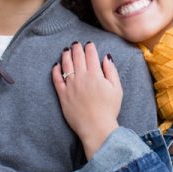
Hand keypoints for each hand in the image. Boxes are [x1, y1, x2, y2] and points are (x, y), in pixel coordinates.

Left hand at [52, 41, 121, 159]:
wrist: (96, 128)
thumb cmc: (109, 109)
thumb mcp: (117, 89)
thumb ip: (111, 71)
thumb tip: (106, 57)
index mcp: (95, 74)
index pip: (91, 55)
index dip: (90, 47)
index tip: (89, 44)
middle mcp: (81, 77)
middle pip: (77, 57)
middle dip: (76, 48)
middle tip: (76, 44)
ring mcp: (70, 86)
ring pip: (66, 65)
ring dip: (66, 55)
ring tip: (66, 50)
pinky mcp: (63, 95)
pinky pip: (56, 79)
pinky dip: (55, 71)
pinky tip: (56, 65)